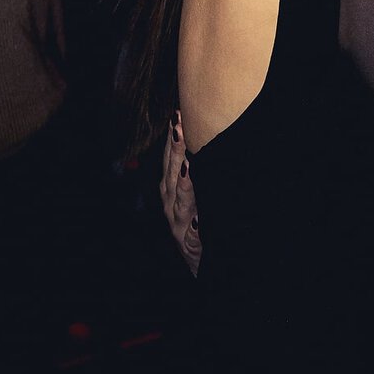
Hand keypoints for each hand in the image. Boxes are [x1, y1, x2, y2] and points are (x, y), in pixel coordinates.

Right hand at [160, 109, 200, 275]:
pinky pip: (192, 231)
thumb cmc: (197, 221)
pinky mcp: (188, 242)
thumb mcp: (195, 193)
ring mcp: (178, 221)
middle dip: (176, 149)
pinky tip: (197, 217)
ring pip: (180, 198)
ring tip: (188, 163)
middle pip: (173, 171)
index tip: (178, 114)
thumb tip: (201, 140)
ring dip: (183, 181)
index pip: (172, 157)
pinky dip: (194, 223)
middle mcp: (171, 202)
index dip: (174, 137)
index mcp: (172, 188)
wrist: (199, 260)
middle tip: (179, 126)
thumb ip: (196, 170)